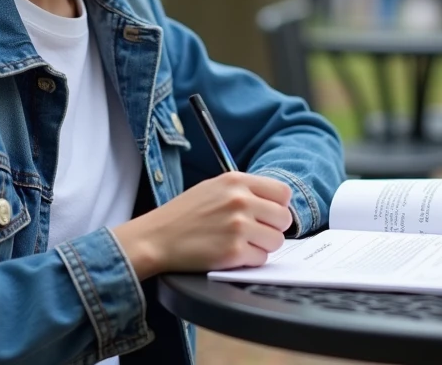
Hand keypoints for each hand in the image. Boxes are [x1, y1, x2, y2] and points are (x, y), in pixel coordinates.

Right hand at [112, 172, 291, 280]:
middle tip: (253, 233)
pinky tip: (230, 254)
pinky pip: (261, 259)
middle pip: (284, 218)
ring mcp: (238, 226)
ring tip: (240, 243)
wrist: (157, 238)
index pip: (283, 193)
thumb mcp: (213, 187)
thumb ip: (244, 190)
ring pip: (276, 241)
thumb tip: (275, 203)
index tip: (268, 215)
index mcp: (236, 181)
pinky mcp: (234, 252)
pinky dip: (249, 260)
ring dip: (262, 246)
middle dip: (272, 228)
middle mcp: (240, 200)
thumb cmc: (184, 214)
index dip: (278, 207)